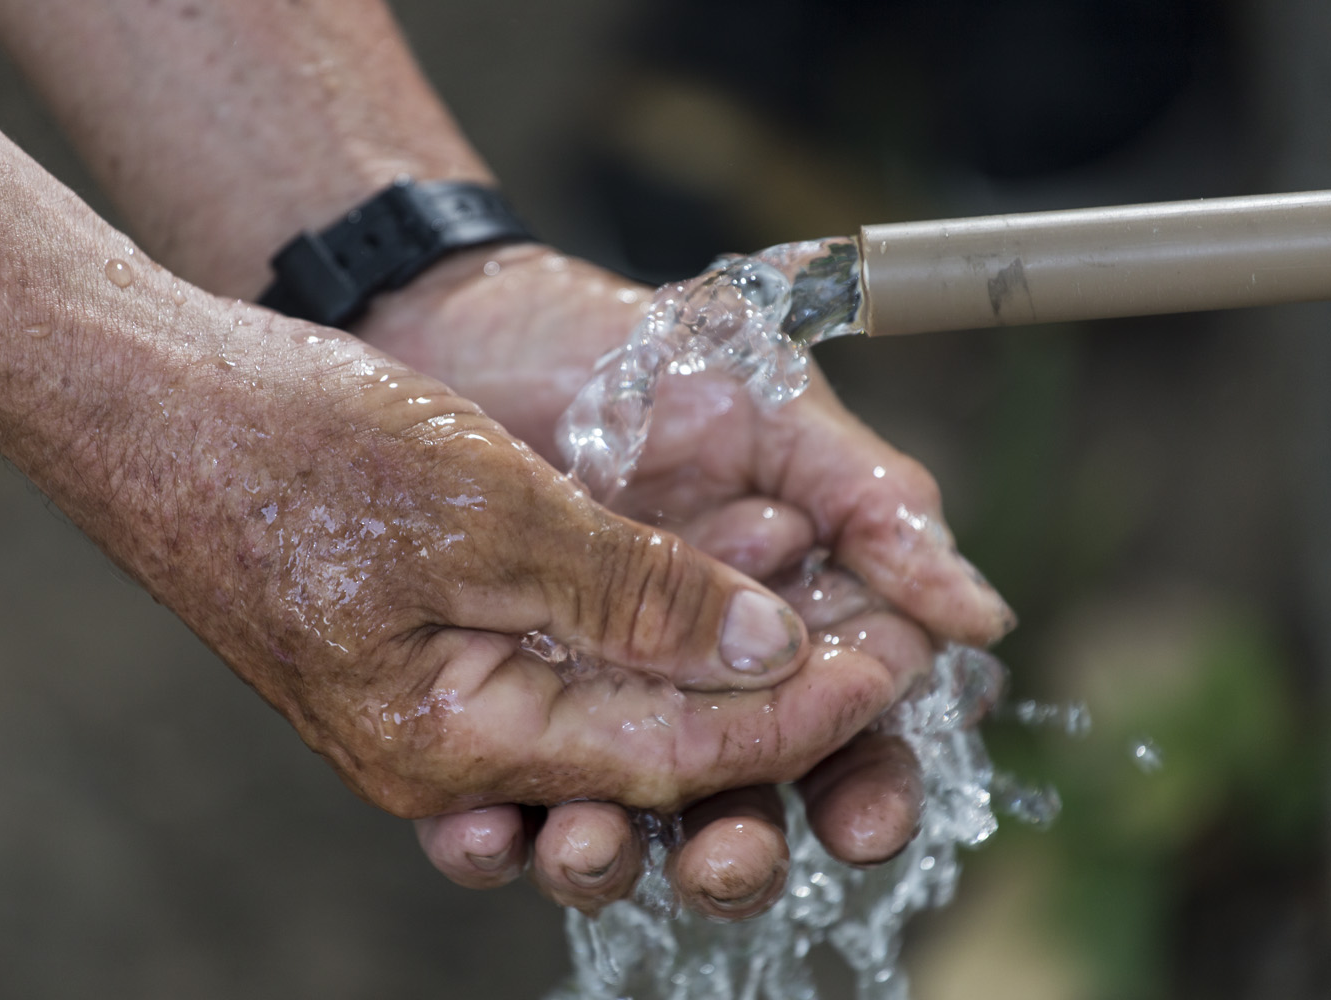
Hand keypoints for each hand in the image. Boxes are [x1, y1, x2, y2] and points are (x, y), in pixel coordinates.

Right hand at [83, 295, 940, 835]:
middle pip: (650, 752)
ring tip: (800, 595)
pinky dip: (635, 623)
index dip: (796, 713)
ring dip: (707, 655)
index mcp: (458, 744)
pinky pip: (557, 661)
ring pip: (611, 705)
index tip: (895, 662)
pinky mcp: (425, 646)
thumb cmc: (290, 448)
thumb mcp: (488, 511)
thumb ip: (633, 595)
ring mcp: (433, 701)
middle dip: (768, 699)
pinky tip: (695, 582)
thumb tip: (763, 652)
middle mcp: (449, 749)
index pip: (675, 758)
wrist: (145, 397)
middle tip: (873, 642)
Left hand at [357, 244, 1013, 916]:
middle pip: (738, 801)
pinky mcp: (494, 699)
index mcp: (785, 623)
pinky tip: (483, 832)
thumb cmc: (639, 360)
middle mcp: (694, 678)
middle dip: (740, 852)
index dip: (866, 786)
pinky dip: (491, 833)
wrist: (471, 323)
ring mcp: (592, 694)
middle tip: (726, 861)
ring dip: (613, 857)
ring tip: (587, 845)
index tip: (861, 816)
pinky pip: (495, 791)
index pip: (847, 734)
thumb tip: (983, 617)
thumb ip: (875, 510)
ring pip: (620, 817)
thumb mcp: (773, 415)